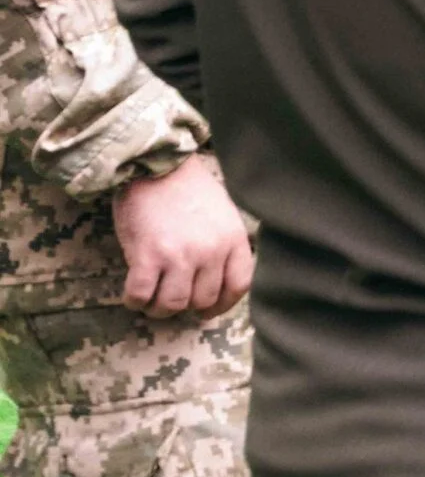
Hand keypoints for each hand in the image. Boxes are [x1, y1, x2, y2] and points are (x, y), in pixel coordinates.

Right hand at [112, 154, 252, 318]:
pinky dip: (134, 300)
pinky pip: (140, 296)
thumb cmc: (187, 189)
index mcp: (233, 239)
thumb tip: (213, 281)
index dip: (221, 305)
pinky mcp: (148, 256)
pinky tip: (133, 292)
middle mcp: (210, 251)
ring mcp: (179, 255)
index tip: (205, 310)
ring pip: (172, 305)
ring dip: (158, 307)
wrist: (155, 166)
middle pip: (202, 300)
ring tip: (151, 296)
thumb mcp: (221, 215)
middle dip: (184, 305)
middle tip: (169, 295)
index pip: (238, 287)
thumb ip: (222, 245)